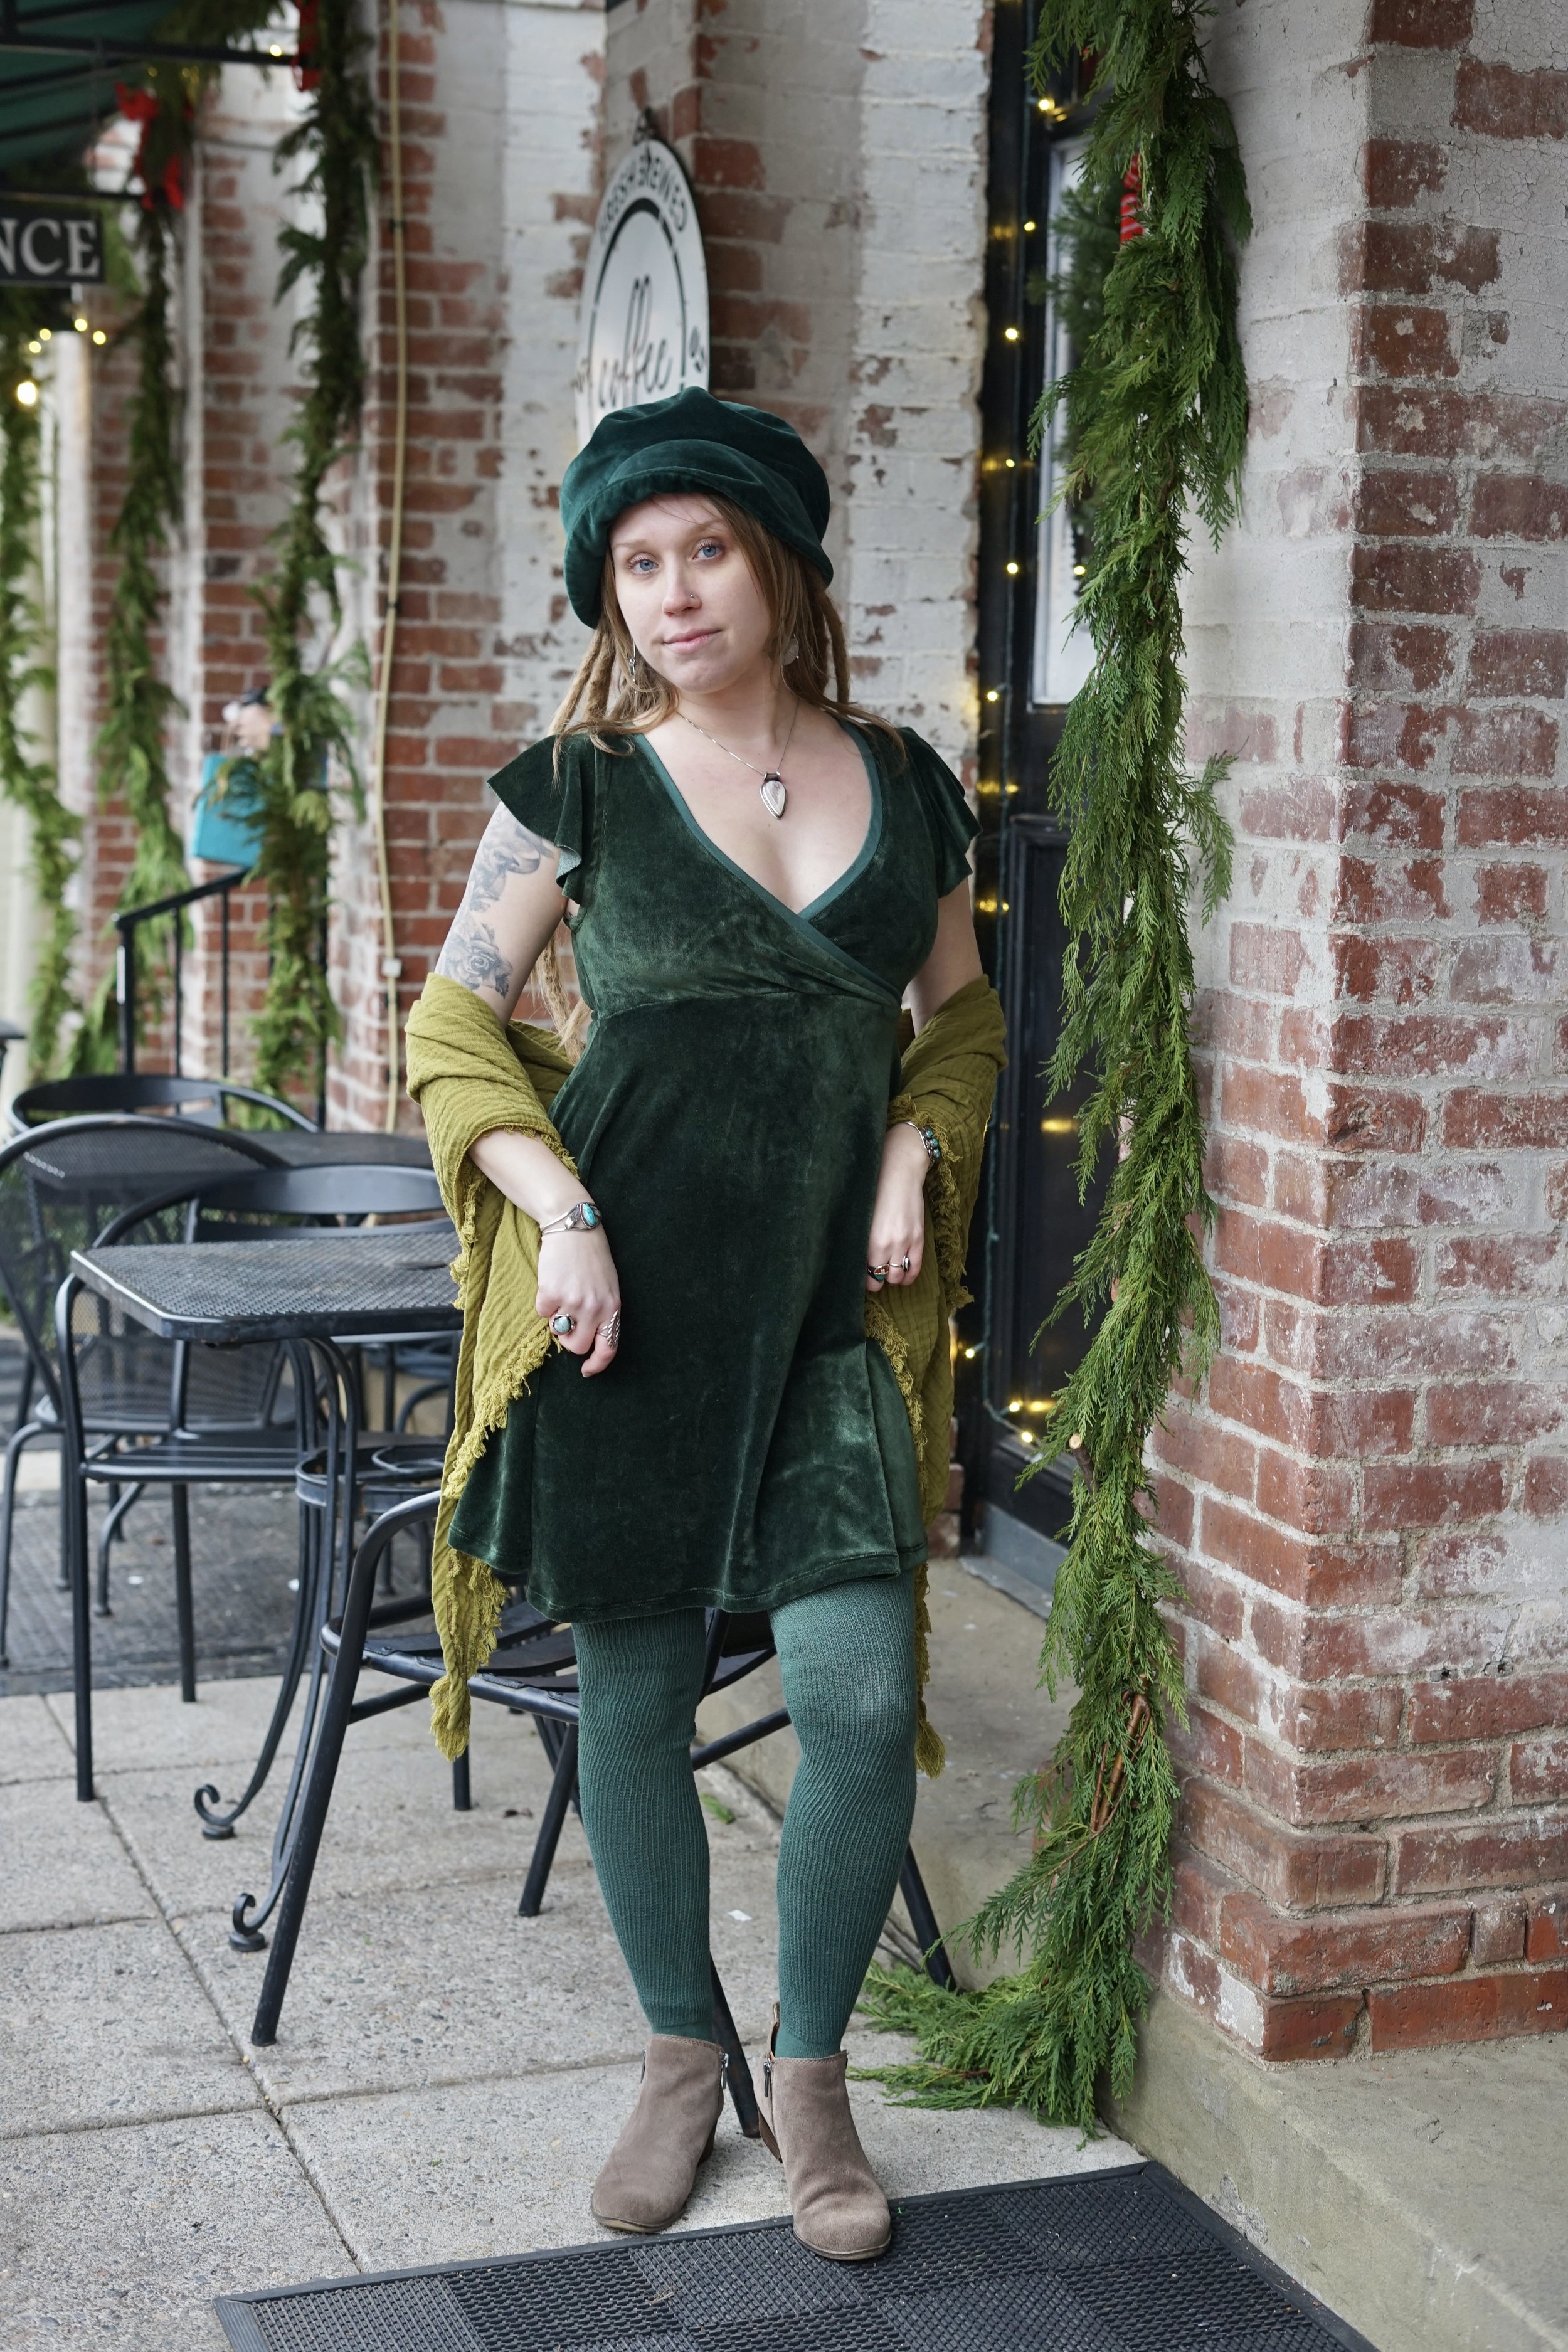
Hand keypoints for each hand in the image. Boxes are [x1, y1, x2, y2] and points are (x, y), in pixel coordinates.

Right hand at [536, 1228, 621, 1376]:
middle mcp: (595, 1309)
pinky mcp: (551, 1294)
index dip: (597, 1364)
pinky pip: (542, 1312)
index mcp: (612, 1307)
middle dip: (570, 1338)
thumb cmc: (591, 1257)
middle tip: (568, 1319)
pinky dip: (544, 1300)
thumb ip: (601, 1312)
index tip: (586, 1371)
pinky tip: (552, 1281)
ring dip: (556, 1318)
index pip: (608, 1348)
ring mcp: (572, 1302)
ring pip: (558, 1331)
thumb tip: (585, 1339)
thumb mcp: (608, 1286)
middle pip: (577, 1346)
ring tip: (563, 1292)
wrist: (574, 1227)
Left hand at [865, 1124, 928, 1291]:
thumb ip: (858, 1237)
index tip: (859, 1276)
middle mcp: (886, 1244)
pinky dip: (909, 1277)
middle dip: (875, 1280)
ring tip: (888, 1274)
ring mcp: (904, 1242)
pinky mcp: (918, 1238)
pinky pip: (915, 1266)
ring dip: (892, 1277)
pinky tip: (904, 1277)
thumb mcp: (860, 1215)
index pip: (863, 1272)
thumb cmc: (874, 1188)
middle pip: (879, 1277)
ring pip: (897, 1275)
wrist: (899, 1171)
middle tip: (872, 1276)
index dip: (861, 1278)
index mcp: (867, 1239)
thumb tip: (854, 1255)